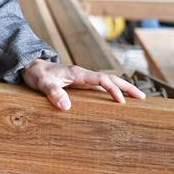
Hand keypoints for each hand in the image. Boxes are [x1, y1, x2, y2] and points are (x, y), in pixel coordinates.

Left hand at [22, 58, 145, 110]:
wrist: (30, 66)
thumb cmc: (37, 74)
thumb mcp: (43, 84)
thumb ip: (53, 93)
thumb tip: (66, 107)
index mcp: (78, 73)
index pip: (102, 79)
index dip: (112, 90)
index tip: (121, 102)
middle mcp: (83, 75)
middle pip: (110, 78)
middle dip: (126, 87)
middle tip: (143, 98)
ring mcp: (82, 79)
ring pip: (107, 82)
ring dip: (122, 88)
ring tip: (137, 99)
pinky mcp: (79, 83)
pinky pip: (99, 86)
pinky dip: (111, 91)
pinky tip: (116, 99)